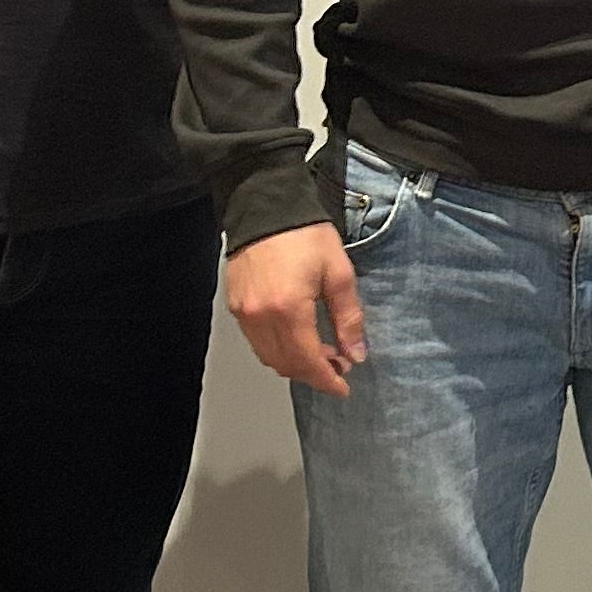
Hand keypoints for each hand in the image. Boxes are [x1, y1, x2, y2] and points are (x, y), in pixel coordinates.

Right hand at [225, 222, 367, 394]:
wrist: (265, 205)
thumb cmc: (305, 234)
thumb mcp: (339, 273)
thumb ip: (349, 317)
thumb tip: (356, 353)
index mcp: (289, 309)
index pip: (307, 361)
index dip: (327, 380)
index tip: (343, 387)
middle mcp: (261, 317)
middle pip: (286, 365)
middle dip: (313, 373)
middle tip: (338, 366)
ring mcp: (244, 312)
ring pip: (269, 356)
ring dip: (295, 363)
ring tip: (321, 353)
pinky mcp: (236, 305)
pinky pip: (256, 340)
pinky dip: (277, 348)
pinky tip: (297, 338)